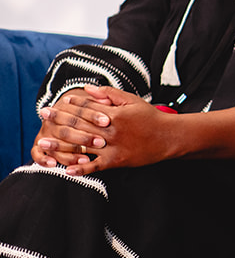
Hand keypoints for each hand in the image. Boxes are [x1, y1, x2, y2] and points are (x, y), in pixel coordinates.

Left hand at [43, 86, 178, 174]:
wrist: (169, 137)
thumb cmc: (149, 117)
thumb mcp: (131, 100)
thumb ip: (108, 94)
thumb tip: (86, 88)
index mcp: (113, 114)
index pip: (85, 108)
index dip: (68, 105)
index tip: (54, 104)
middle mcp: (111, 130)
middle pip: (79, 125)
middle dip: (58, 120)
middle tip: (42, 117)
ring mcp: (113, 146)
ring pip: (82, 146)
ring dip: (60, 145)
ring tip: (43, 144)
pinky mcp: (117, 160)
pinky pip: (96, 166)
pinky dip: (81, 168)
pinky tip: (66, 170)